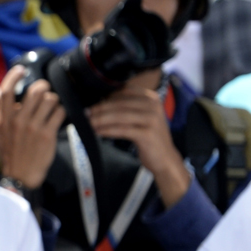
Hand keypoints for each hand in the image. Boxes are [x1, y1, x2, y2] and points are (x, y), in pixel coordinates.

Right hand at [0, 65, 62, 189]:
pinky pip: (60, 112)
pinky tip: (57, 119)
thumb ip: (0, 112)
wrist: (20, 176)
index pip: (7, 90)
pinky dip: (61, 113)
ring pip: (51, 99)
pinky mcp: (48, 134)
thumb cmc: (10, 153)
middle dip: (44, 88)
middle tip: (45, 93)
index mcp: (4, 119)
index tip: (21, 70)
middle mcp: (18, 121)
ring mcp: (33, 127)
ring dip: (54, 101)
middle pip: (36, 90)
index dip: (14, 75)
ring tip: (51, 109)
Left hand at [87, 86, 190, 204]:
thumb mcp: (142, 117)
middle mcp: (153, 105)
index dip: (106, 97)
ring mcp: (151, 119)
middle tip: (85, 113)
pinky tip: (97, 132)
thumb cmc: (149, 137)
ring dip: (100, 119)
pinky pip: (121, 130)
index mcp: (151, 98)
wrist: (165, 158)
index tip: (92, 103)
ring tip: (88, 123)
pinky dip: (107, 130)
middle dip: (100, 108)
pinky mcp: (147, 133)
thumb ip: (127, 108)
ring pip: (119, 116)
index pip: (125, 92)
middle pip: (120, 103)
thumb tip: (101, 103)